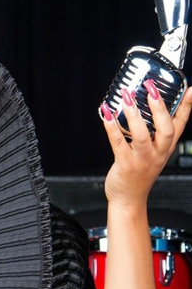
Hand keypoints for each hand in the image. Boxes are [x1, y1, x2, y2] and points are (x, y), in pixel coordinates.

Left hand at [100, 82, 191, 207]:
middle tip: (151, 89)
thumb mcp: (154, 153)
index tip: (191, 89)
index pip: (180, 125)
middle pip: (166, 130)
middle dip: (159, 108)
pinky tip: (106, 114)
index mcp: (165, 148)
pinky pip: (118, 143)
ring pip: (141, 136)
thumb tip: (146, 107)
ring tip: (127, 97)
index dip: (187, 107)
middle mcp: (157, 154)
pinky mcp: (125, 165)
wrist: (129, 199)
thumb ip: (155, 134)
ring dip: (133, 115)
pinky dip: (111, 127)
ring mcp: (142, 160)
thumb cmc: (139, 174)